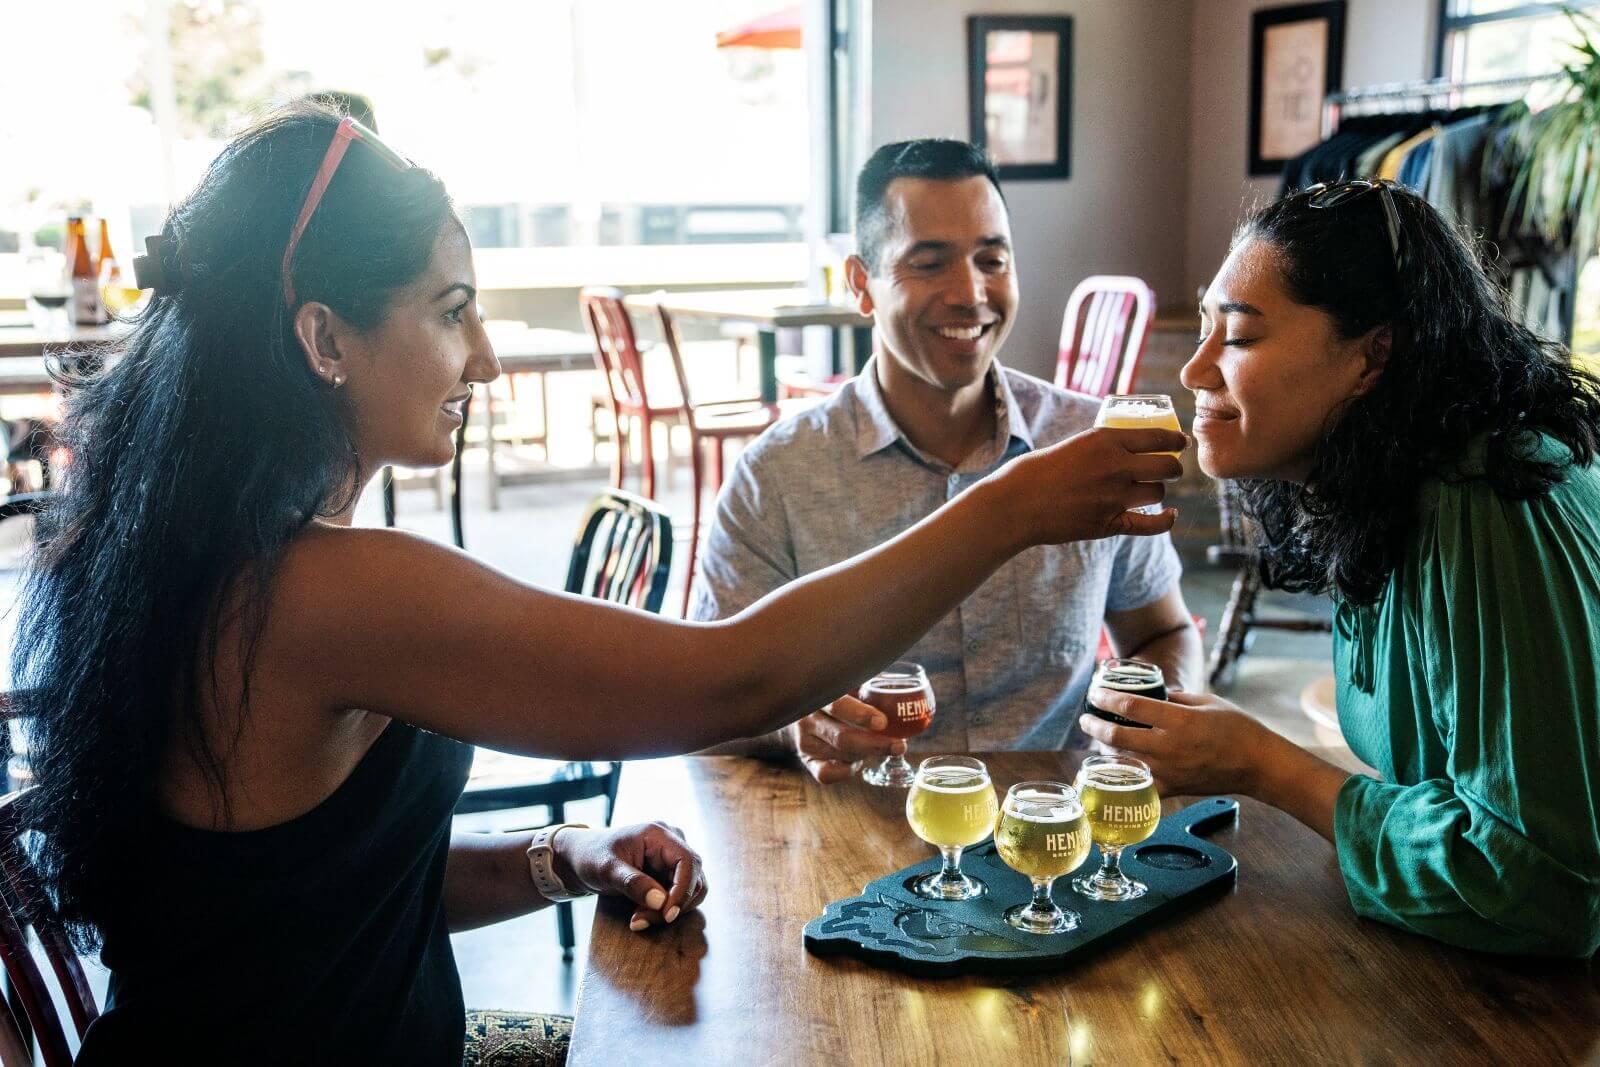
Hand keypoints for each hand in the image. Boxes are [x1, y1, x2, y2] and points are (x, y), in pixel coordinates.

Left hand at [553, 822, 707, 931]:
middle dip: (674, 904)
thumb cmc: (591, 857)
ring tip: (640, 919)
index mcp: (659, 834)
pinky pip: (681, 893)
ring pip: (691, 889)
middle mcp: (672, 842)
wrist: (580, 858)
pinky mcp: (669, 872)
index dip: (682, 890)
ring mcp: (672, 857)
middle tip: (642, 920)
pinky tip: (643, 914)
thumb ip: (633, 883)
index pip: (687, 861)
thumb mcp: (607, 869)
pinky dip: (666, 909)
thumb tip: (661, 901)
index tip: (667, 914)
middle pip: (693, 878)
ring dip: (671, 909)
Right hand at [786, 695, 906, 783]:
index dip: (861, 715)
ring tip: (882, 746)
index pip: (838, 705)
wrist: (807, 713)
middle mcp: (808, 719)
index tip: (883, 723)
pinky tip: (858, 761)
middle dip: (875, 743)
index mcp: (820, 696)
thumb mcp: (851, 686)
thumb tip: (902, 687)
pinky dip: (848, 771)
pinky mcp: (807, 761)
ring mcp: (805, 741)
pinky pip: (827, 775)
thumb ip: (869, 687)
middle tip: (899, 746)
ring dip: (866, 754)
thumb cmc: (840, 697)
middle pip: (843, 737)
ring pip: (841, 755)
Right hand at [998, 426, 1186, 544]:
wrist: (1016, 503)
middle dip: (1173, 468)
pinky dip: (1165, 520)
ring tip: (1150, 490)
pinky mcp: (1108, 523)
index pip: (1159, 438)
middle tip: (1170, 469)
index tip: (1182, 443)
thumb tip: (1128, 449)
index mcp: (1106, 440)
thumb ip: (1103, 447)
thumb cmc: (1036, 472)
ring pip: (1158, 493)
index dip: (1177, 441)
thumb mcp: (1074, 445)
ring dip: (1158, 492)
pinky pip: (1151, 524)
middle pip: (1167, 467)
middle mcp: (1116, 467)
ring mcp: (1114, 497)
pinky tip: (1170, 516)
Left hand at [1076, 688, 1279, 796]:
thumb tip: (1149, 693)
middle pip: (1118, 737)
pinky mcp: (1174, 789)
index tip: (1094, 694)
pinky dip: (1124, 778)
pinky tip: (1116, 769)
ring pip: (1123, 763)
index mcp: (1179, 721)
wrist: (1259, 765)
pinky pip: (1140, 787)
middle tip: (1086, 718)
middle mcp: (1170, 747)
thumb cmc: (1237, 728)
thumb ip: (1174, 697)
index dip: (1106, 699)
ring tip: (1098, 740)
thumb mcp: (1206, 701)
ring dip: (1105, 751)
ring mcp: (1170, 771)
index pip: (1130, 707)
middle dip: (1095, 725)